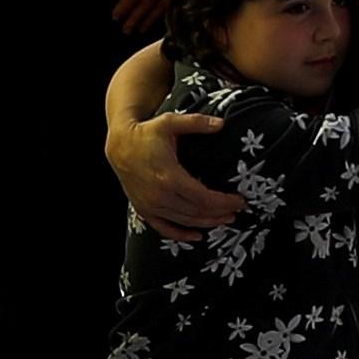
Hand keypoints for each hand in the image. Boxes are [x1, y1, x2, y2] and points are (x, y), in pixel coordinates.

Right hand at [107, 106, 241, 235]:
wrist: (119, 145)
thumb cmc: (145, 133)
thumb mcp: (170, 122)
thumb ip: (196, 122)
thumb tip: (221, 123)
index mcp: (169, 176)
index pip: (203, 197)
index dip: (224, 201)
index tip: (240, 201)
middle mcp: (160, 195)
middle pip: (197, 212)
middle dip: (220, 213)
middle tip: (237, 211)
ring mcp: (151, 205)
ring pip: (184, 221)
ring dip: (206, 223)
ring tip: (224, 220)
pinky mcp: (144, 210)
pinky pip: (164, 228)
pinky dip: (181, 235)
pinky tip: (197, 236)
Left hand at [111, 0, 173, 35]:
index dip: (125, 5)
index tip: (115, 17)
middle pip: (146, 4)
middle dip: (135, 18)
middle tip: (125, 31)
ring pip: (159, 7)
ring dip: (149, 20)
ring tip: (140, 30)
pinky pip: (171, 3)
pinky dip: (164, 14)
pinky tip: (158, 21)